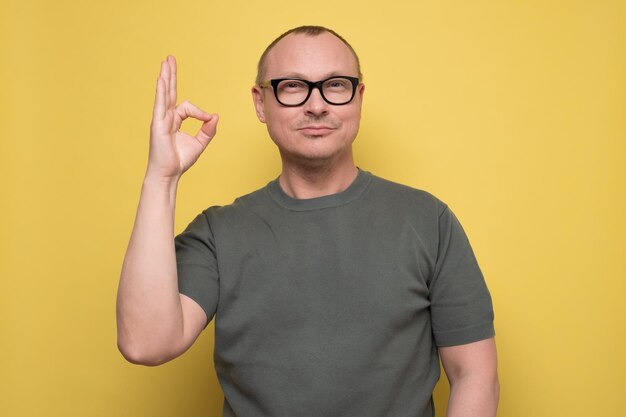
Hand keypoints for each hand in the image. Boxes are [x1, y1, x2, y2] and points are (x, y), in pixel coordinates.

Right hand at [147, 55, 218, 179]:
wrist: (169, 174)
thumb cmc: (180, 160)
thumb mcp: (200, 143)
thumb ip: (208, 130)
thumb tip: (215, 116)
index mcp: (174, 120)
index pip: (187, 107)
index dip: (200, 112)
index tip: (208, 120)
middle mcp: (165, 117)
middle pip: (169, 91)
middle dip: (171, 75)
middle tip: (170, 58)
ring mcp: (160, 119)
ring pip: (164, 94)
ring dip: (166, 77)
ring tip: (166, 62)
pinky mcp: (157, 123)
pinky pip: (160, 103)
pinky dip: (161, 90)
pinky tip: (161, 78)